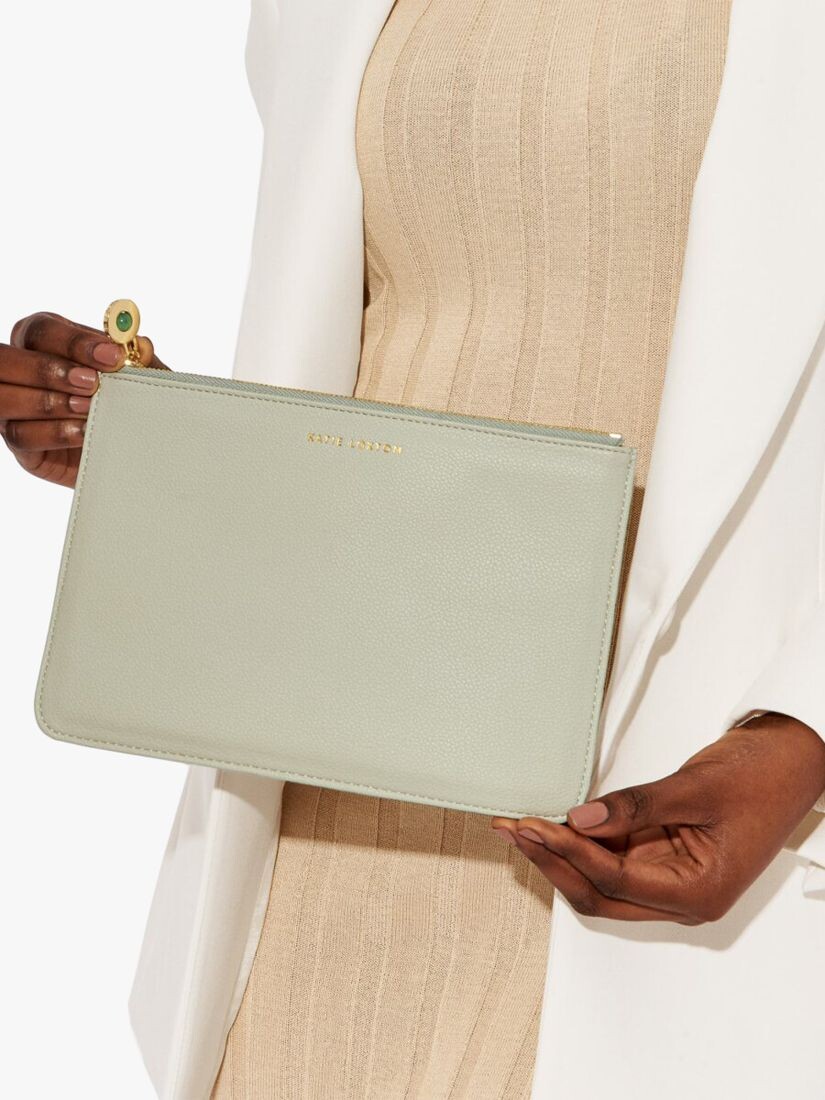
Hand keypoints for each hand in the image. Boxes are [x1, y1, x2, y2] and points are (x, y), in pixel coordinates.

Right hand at [1, 311, 167, 487]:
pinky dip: (55, 433)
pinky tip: (84, 433)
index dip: (73, 342)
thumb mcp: (137, 379)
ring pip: (7, 399)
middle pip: (7, 360)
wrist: (130, 448)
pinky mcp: (21, 444)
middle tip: (91, 383)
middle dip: (49, 370)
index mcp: (43, 343)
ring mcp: (13, 409)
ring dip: (49, 402)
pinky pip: (22, 436)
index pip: (41, 330)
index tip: (112, 355)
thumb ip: (137, 360)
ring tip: (88, 408)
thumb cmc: (125, 402)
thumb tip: (141, 344)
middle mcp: (18, 372)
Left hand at [491, 712, 824, 923]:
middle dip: (554, 862)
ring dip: (562, 852)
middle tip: (516, 832)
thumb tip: (582, 818)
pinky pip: (613, 854)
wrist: (791, 758)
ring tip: (524, 826)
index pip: (615, 881)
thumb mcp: (696, 787)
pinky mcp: (664, 853)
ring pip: (601, 879)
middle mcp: (682, 894)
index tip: (535, 825)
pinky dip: (582, 839)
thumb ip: (636, 805)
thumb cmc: (763, 776)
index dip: (570, 852)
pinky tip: (555, 821)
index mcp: (699, 893)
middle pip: (600, 894)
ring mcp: (671, 876)